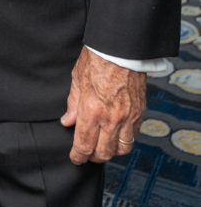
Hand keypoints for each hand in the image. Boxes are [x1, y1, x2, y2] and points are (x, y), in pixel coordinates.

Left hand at [61, 46, 145, 163]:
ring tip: (102, 146)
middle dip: (93, 157)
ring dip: (111, 151)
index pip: (84, 145)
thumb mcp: (77, 78)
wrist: (121, 47)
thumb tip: (68, 121)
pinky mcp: (139, 112)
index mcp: (92, 110)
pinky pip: (133, 136)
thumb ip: (73, 104)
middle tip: (87, 154)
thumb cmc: (98, 58)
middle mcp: (111, 118)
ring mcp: (128, 117)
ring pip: (121, 149)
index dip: (78, 156)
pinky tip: (116, 134)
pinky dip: (124, 139)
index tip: (75, 158)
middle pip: (103, 153)